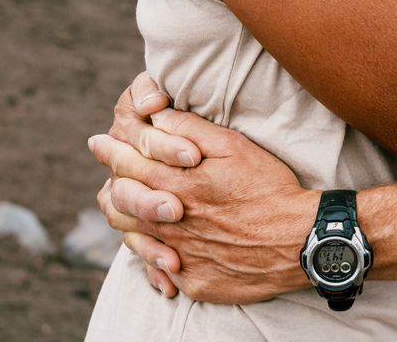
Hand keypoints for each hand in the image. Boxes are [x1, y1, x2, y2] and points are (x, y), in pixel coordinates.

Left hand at [88, 82, 317, 303]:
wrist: (297, 240)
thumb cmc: (268, 187)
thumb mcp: (234, 147)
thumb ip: (191, 130)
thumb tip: (158, 115)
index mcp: (177, 184)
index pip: (129, 164)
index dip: (111, 149)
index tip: (98, 141)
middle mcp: (170, 222)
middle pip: (122, 201)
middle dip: (109, 180)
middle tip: (103, 173)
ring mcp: (179, 255)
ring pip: (132, 236)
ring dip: (122, 217)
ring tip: (118, 205)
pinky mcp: (193, 280)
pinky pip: (160, 268)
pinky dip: (152, 255)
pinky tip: (156, 245)